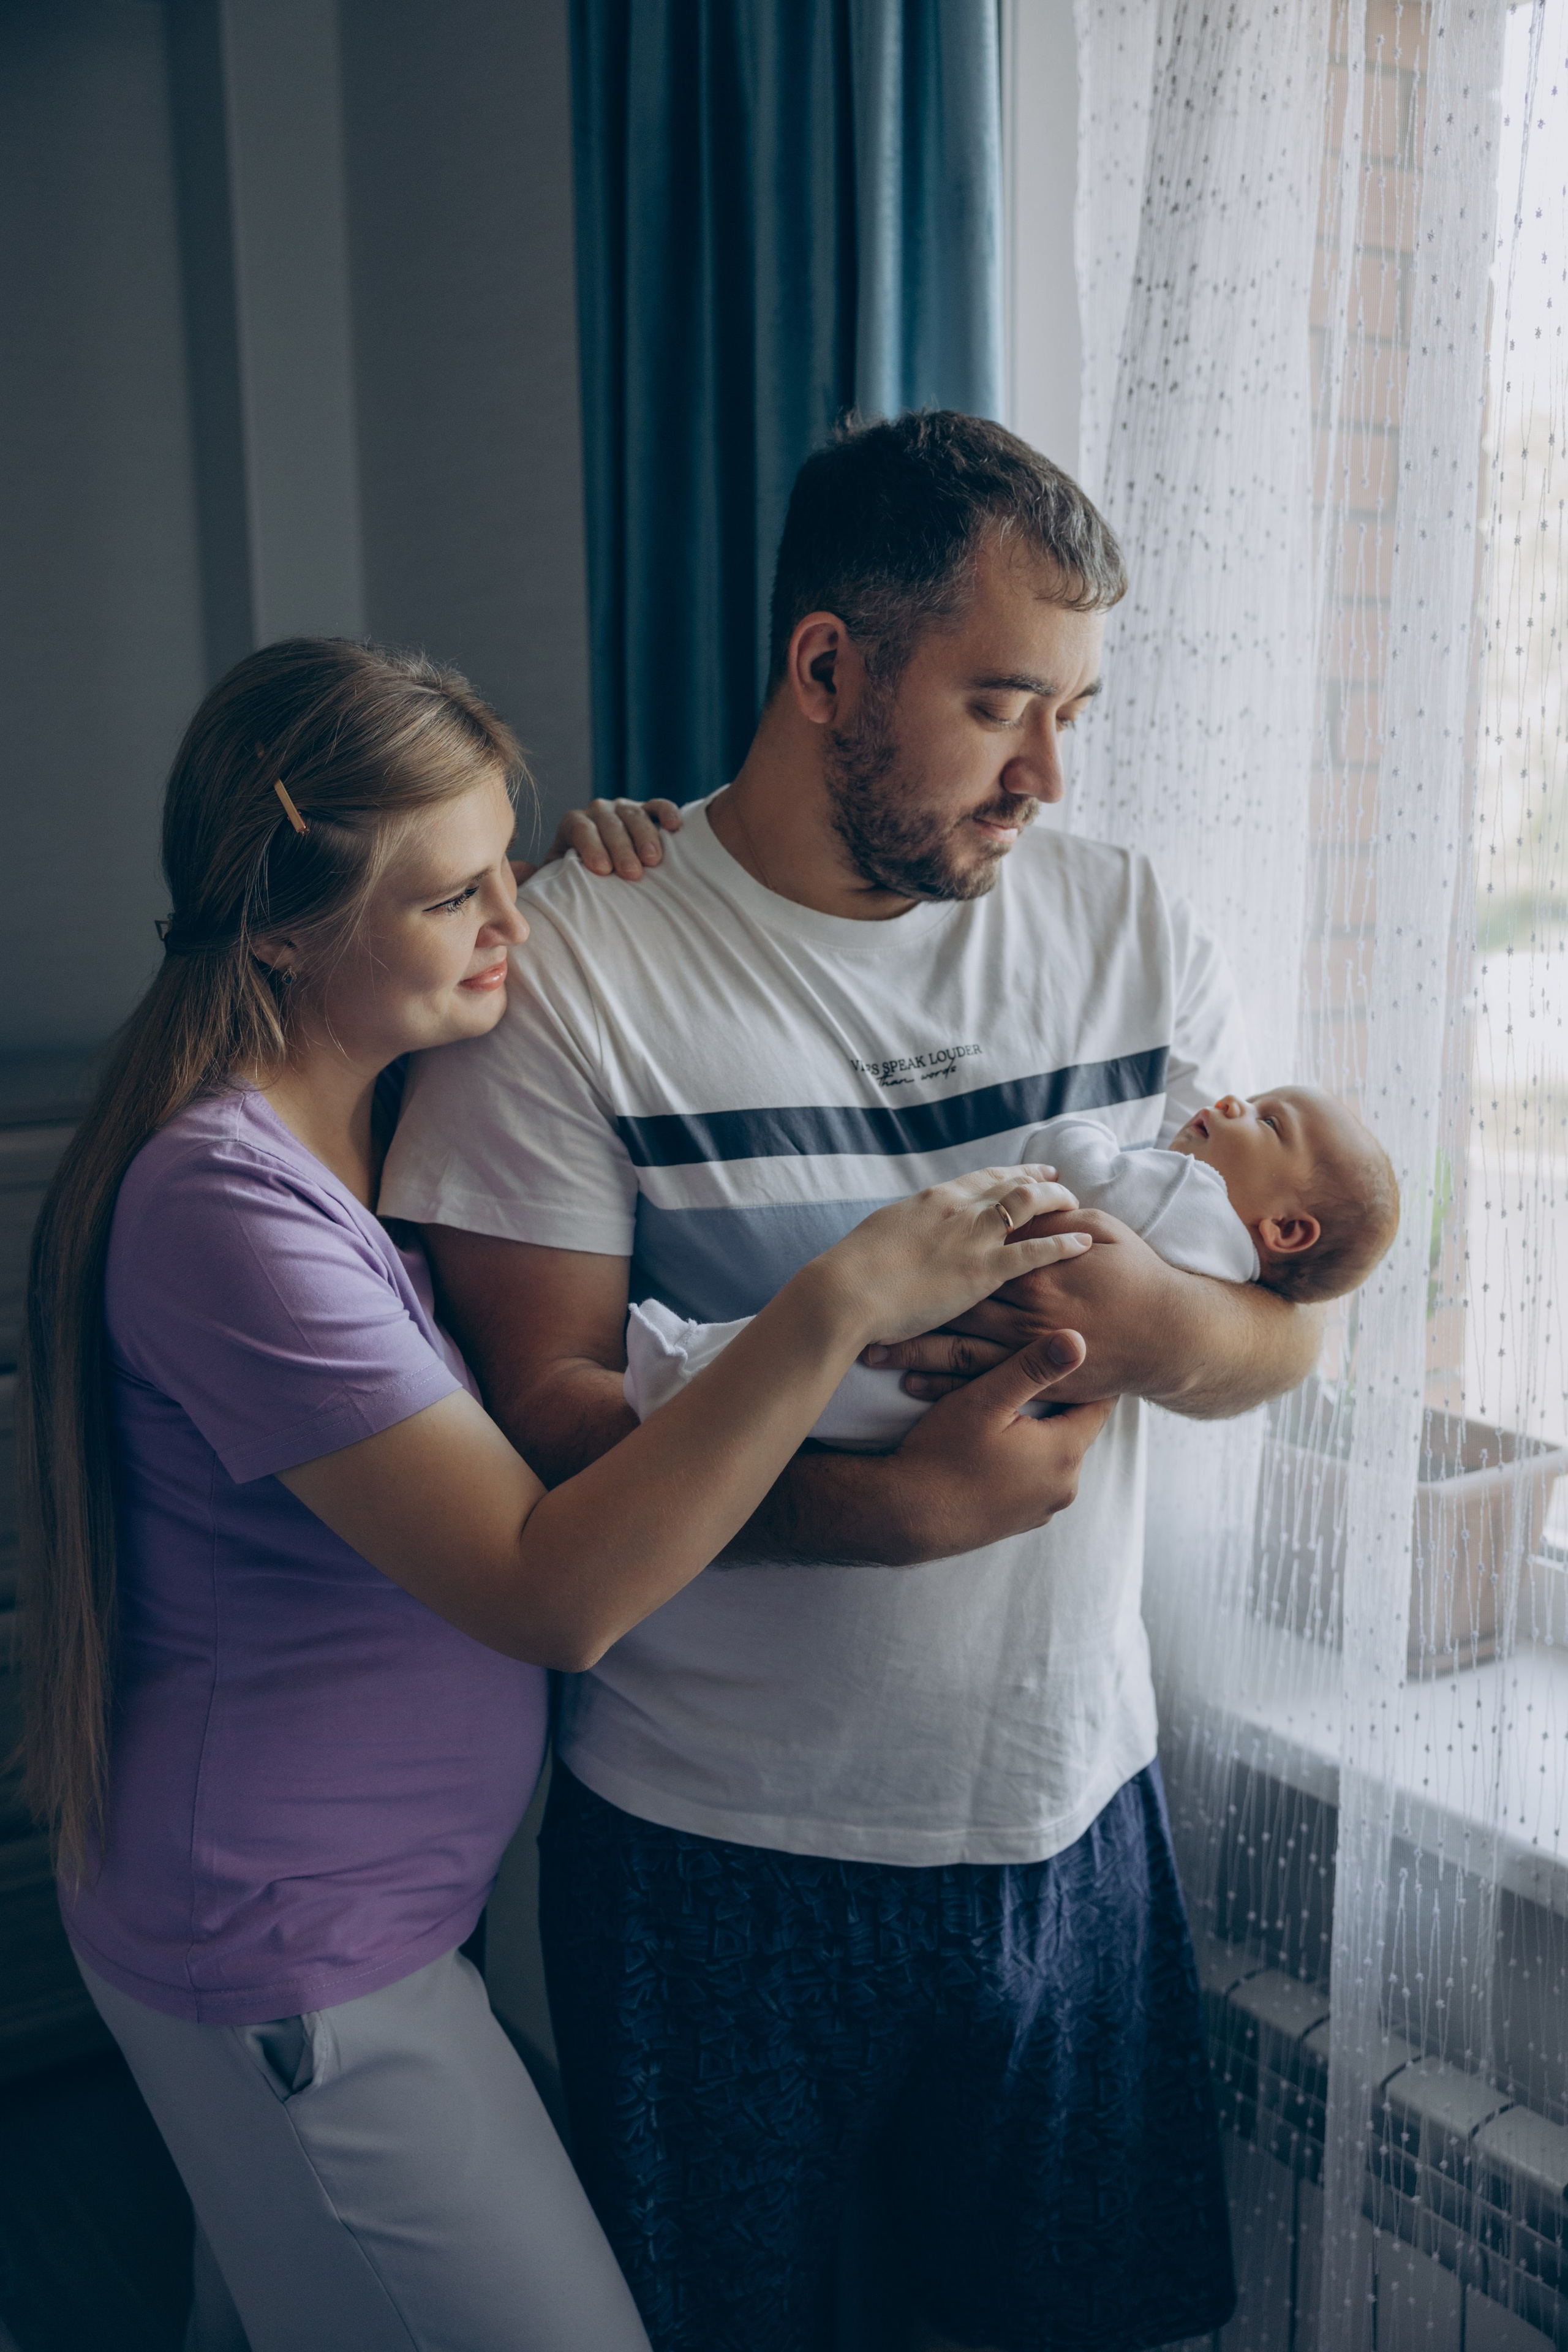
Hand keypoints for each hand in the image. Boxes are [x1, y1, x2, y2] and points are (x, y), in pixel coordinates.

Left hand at [512, 796, 682, 884]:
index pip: (580, 827)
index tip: (602, 871)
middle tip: (632, 873)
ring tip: (654, 861)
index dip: (591, 847)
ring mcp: (624, 809)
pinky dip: (667, 813)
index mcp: (573, 824)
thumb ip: (536, 878)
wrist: (604, 873)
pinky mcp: (649, 811)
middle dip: (620, 847)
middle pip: (608, 822)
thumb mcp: (556, 878)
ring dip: (645, 836)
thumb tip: (523, 873)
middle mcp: (598, 812)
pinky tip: (676, 828)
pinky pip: (658, 806)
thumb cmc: (580, 881)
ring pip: (633, 814)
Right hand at [817, 1168, 1090, 1349]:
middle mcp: (958, 1209)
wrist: (845, 1291)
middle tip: (1061, 1186)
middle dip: (1041, 1183)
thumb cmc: (852, 1271)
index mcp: (932, 1200)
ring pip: (1030, 1206)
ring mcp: (973, 1237)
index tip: (1029, 1174)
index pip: (982, 1178)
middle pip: (1012, 1185)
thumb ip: (907, 1231)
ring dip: (1057, 1204)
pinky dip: (1063, 1244)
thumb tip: (910, 1234)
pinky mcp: (983, 1271)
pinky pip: (1035, 1251)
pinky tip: (1083, 1243)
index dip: (1011, 1174)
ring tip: (1078, 1208)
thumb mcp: (882, 1235)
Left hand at [876, 1206, 1176, 1404]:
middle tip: (859, 1311)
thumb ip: (1058, 1220)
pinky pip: (985, 1383)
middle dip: (907, 1309)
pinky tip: (912, 1386)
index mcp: (1037, 1269)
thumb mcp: (1103, 1233)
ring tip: (870, 1354)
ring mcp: (1031, 1348)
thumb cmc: (1140, 1278)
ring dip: (914, 1350)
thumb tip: (1028, 1203)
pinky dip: (945, 1386)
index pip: (972, 1259)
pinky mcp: (1041, 1378)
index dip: (929, 1259)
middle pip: (952, 1306)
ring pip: (959, 1348)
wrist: (1173, 1335)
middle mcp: (1027, 1310)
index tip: (888, 1262)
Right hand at [888, 1330, 1114, 1551]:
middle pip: (1077, 1430)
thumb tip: (1079, 1339)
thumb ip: (1034, 1367)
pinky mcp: (1022, 1521)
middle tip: (1037, 1374)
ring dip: (1040, 1432)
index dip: (1088, 1377)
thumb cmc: (941, 1454)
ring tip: (1011, 1410)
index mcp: (1064, 1454)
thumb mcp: (986, 1399)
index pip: (1099, 1405)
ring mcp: (1044, 1509)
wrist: (904, 1518)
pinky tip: (994, 1447)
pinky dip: (1025, 1460)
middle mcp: (1065, 1487)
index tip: (1079, 1355)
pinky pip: (1036, 1479)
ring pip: (1055, 1455)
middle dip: (1060, 1402)